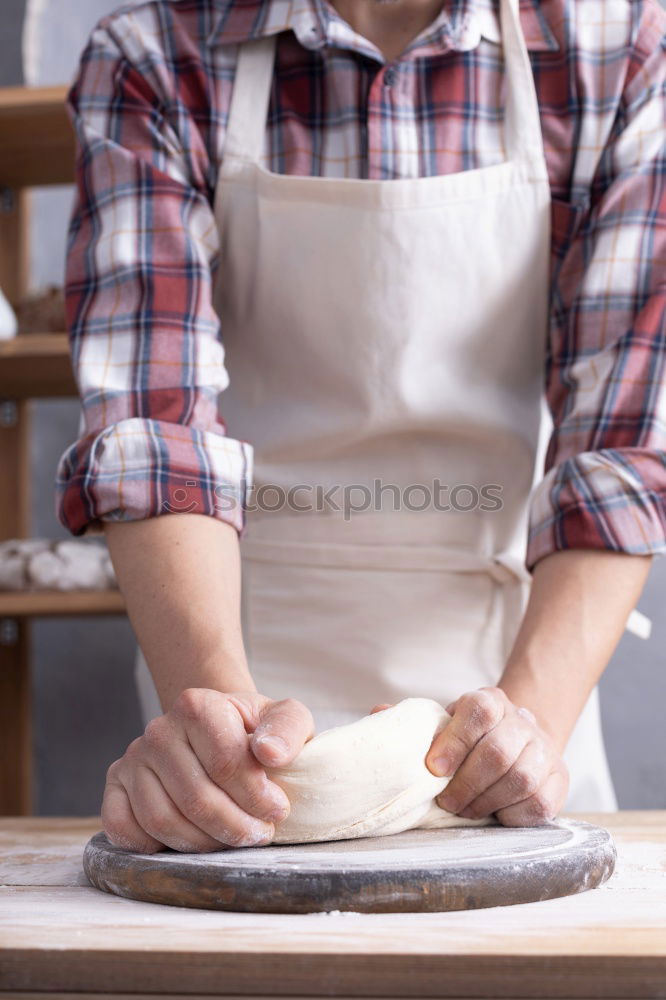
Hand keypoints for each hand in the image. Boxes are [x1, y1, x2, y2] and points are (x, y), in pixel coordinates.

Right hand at [102, 689, 313, 852]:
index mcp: (198, 706)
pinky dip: (153, 847)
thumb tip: (269, 753)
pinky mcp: (116, 783)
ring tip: (231, 840)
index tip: (278, 810)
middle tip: (259, 834)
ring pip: (162, 820)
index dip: (256, 797)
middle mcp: (159, 729)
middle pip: (195, 798)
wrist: (219, 729)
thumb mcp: (285, 719)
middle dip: (234, 827)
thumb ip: (286, 729)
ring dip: (203, 844)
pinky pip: (122, 828)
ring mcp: (134, 757)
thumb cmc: (254, 730)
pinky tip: (188, 842)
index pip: (225, 763)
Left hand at [424, 687, 568, 825]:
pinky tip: (495, 813)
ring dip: (486, 802)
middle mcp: (522, 721)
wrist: (518, 745)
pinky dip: (511, 815)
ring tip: (466, 810)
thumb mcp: (448, 725)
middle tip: (447, 802)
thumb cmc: (471, 741)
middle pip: (498, 752)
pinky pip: (539, 803)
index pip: (479, 712)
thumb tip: (388, 719)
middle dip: (466, 784)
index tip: (433, 769)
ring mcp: (545, 750)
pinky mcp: (559, 780)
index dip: (454, 742)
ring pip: (520, 779)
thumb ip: (422, 727)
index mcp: (491, 701)